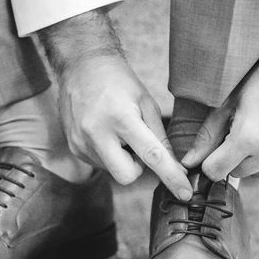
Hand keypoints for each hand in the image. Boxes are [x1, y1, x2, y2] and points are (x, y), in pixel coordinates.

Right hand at [60, 55, 192, 200]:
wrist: (80, 65)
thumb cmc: (118, 81)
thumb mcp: (146, 102)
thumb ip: (160, 137)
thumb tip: (175, 168)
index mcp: (121, 117)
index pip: (151, 155)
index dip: (171, 177)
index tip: (185, 194)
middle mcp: (96, 133)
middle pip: (127, 176)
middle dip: (139, 168)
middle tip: (138, 144)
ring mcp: (81, 142)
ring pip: (113, 170)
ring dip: (122, 157)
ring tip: (117, 129)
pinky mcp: (73, 147)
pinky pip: (100, 163)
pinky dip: (109, 153)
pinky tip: (105, 131)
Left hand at [182, 46, 258, 180]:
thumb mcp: (228, 104)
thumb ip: (207, 136)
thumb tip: (188, 162)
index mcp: (249, 137)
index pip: (216, 171)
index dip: (212, 161)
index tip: (217, 149)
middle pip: (239, 173)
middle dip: (236, 157)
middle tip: (246, 129)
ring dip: (258, 159)